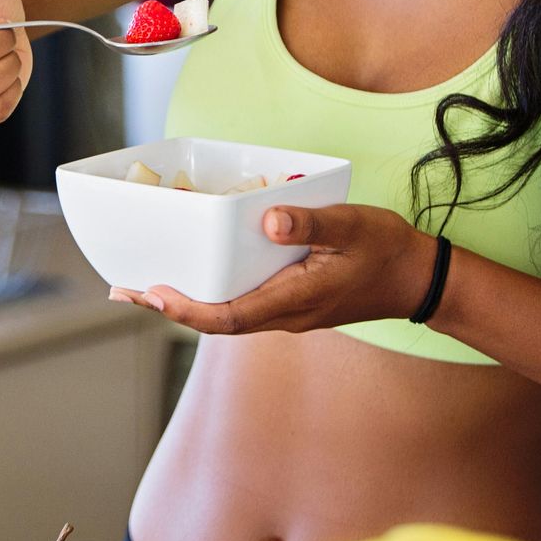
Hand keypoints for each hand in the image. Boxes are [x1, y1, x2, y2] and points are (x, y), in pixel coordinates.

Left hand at [109, 203, 437, 333]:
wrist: (418, 279)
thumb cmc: (385, 251)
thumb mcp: (352, 227)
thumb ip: (311, 224)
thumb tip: (270, 220)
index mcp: (293, 301)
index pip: (227, 317)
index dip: (186, 309)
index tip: (152, 294)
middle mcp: (283, 315)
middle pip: (215, 320)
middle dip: (168, 307)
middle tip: (123, 290)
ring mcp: (287, 313)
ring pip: (225, 315)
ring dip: (185, 303)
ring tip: (144, 286)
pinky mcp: (291, 303)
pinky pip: (241, 305)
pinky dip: (210, 294)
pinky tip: (196, 276)